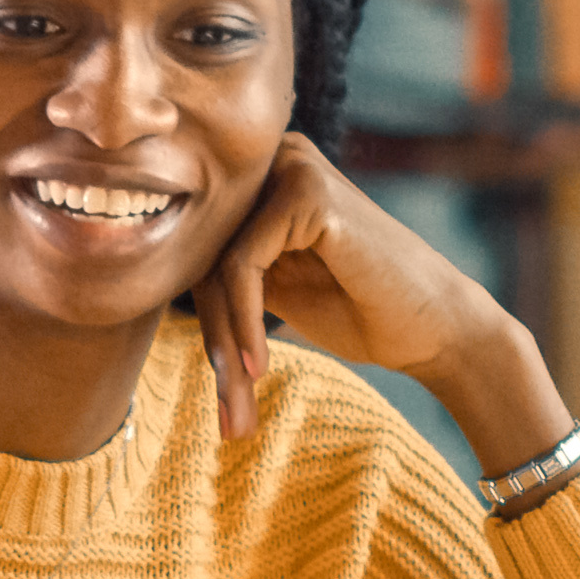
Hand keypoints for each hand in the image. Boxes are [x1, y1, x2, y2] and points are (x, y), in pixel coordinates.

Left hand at [188, 133, 547, 449]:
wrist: (438, 328)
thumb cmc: (361, 312)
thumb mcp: (274, 290)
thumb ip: (221, 276)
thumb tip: (141, 285)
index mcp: (261, 178)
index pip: (201, 253)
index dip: (207, 328)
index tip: (222, 397)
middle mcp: (272, 159)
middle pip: (202, 258)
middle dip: (214, 345)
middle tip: (230, 419)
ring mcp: (291, 167)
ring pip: (217, 267)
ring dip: (224, 346)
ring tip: (240, 408)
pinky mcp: (307, 191)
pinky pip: (243, 265)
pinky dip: (243, 323)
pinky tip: (259, 368)